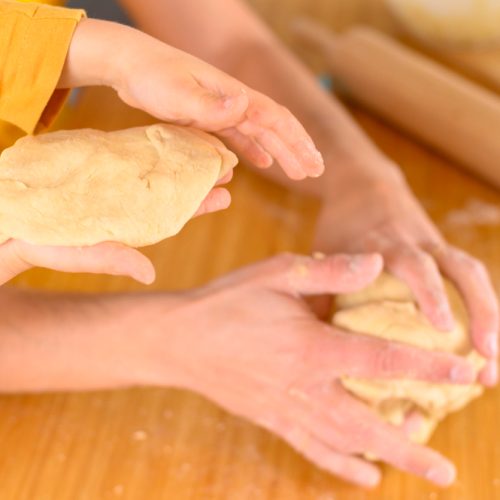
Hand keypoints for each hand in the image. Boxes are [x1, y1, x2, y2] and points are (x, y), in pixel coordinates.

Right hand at [0, 169, 232, 284]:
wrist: (11, 220)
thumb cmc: (42, 244)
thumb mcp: (78, 254)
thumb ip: (112, 259)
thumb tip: (149, 275)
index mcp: (130, 224)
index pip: (174, 215)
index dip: (200, 205)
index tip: (226, 196)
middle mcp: (128, 204)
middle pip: (172, 190)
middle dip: (199, 180)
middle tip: (228, 168)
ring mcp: (115, 184)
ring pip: (156, 171)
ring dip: (180, 162)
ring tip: (207, 151)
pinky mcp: (97, 166)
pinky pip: (130, 154)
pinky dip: (149, 148)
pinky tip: (165, 139)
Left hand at [60, 19, 323, 180]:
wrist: (129, 64)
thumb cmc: (151, 77)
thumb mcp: (178, 94)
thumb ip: (210, 105)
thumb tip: (245, 105)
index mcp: (234, 95)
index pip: (276, 120)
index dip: (297, 143)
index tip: (313, 164)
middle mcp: (234, 101)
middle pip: (274, 127)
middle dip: (297, 150)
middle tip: (315, 172)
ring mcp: (222, 108)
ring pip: (260, 133)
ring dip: (280, 152)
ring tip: (297, 171)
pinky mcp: (208, 116)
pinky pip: (239, 136)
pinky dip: (253, 149)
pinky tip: (261, 162)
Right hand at [148, 253, 475, 486]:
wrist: (178, 339)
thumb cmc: (227, 301)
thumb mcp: (277, 273)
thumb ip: (329, 271)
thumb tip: (375, 262)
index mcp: (312, 346)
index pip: (383, 360)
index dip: (429, 367)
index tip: (467, 374)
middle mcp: (305, 386)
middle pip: (370, 425)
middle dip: (414, 445)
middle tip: (449, 469)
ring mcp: (287, 409)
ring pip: (345, 444)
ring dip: (386, 460)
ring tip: (422, 471)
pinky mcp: (271, 419)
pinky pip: (312, 449)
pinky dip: (342, 466)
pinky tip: (365, 476)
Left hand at [313, 172, 498, 385]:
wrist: (363, 186)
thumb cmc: (341, 227)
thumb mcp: (325, 252)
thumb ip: (321, 289)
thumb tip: (312, 339)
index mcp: (386, 244)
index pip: (415, 265)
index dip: (431, 293)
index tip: (443, 327)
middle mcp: (420, 244)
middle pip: (460, 269)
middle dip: (478, 310)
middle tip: (487, 355)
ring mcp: (436, 245)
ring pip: (473, 274)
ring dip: (489, 313)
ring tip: (493, 359)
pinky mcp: (444, 251)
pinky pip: (471, 276)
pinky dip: (482, 305)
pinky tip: (484, 339)